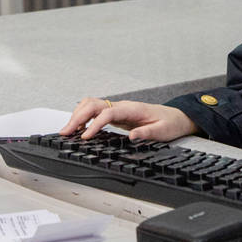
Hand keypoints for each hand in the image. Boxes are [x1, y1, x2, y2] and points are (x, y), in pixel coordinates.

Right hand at [60, 98, 197, 142]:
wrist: (176, 117)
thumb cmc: (170, 123)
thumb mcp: (163, 131)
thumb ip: (148, 133)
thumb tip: (133, 137)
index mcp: (132, 109)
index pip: (107, 113)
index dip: (94, 124)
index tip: (85, 137)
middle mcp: (122, 106)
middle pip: (93, 105)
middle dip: (77, 117)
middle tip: (65, 132)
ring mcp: (118, 109)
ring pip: (91, 105)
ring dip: (77, 115)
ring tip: (67, 131)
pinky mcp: (116, 114)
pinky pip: (95, 111)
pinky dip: (83, 117)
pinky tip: (79, 129)